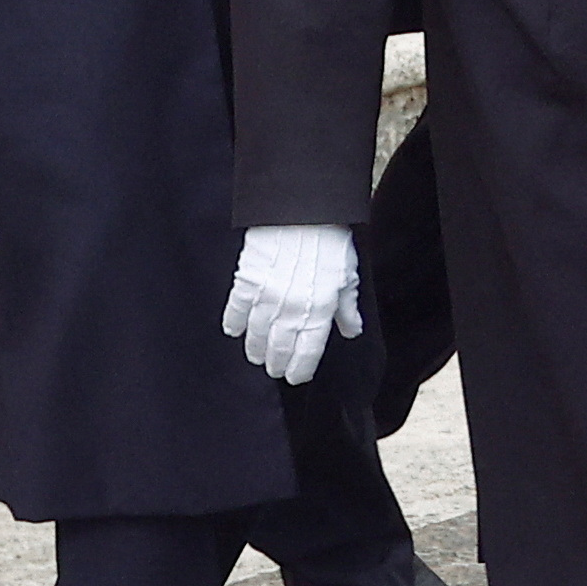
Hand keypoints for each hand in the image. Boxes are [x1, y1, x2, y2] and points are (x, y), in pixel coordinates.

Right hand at [224, 224, 363, 383]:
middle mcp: (293, 309)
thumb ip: (347, 307)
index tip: (296, 376)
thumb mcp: (348, 274)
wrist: (302, 209)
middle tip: (274, 369)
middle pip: (280, 348)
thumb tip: (352, 330)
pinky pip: (236, 311)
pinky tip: (234, 331)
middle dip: (277, 363)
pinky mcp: (247, 281)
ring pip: (256, 335)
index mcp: (321, 310)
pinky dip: (234, 324)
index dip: (301, 369)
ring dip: (255, 349)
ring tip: (255, 355)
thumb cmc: (329, 240)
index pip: (308, 352)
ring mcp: (268, 297)